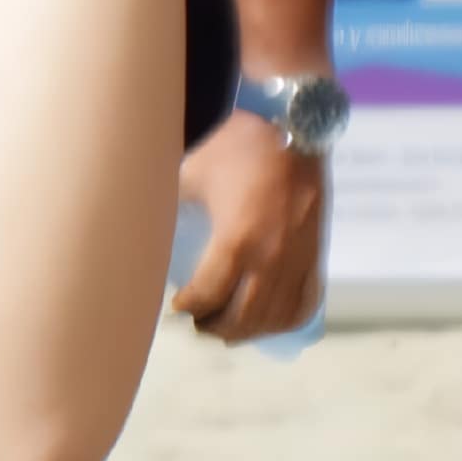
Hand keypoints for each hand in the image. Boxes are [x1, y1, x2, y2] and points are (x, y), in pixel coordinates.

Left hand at [172, 105, 326, 343]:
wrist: (293, 128)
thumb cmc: (236, 147)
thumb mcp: (192, 173)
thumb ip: (174, 205)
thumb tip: (145, 223)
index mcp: (237, 239)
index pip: (208, 295)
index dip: (188, 308)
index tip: (175, 309)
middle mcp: (271, 257)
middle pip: (243, 316)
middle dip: (216, 327)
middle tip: (197, 325)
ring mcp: (298, 260)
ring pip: (275, 317)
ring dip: (250, 331)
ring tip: (227, 330)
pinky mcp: (315, 255)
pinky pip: (305, 302)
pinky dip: (285, 321)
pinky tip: (268, 323)